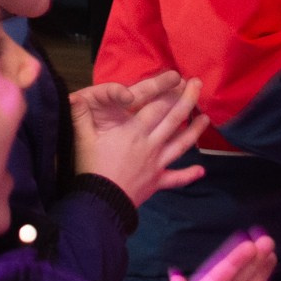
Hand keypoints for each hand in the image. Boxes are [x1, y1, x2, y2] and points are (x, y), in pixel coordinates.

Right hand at [71, 71, 207, 208]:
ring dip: (195, 130)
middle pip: (174, 119)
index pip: (156, 105)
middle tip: (198, 84)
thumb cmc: (91, 168)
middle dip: (188, 99)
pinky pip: (176, 178)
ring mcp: (157, 163)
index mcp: (134, 130)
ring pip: (181, 144)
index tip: (180, 79)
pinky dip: (189, 175)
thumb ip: (80, 115)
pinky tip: (201, 170)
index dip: (168, 90)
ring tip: (206, 118)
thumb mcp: (82, 138)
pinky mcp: (157, 181)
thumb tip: (73, 96)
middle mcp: (151, 143)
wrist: (99, 202)